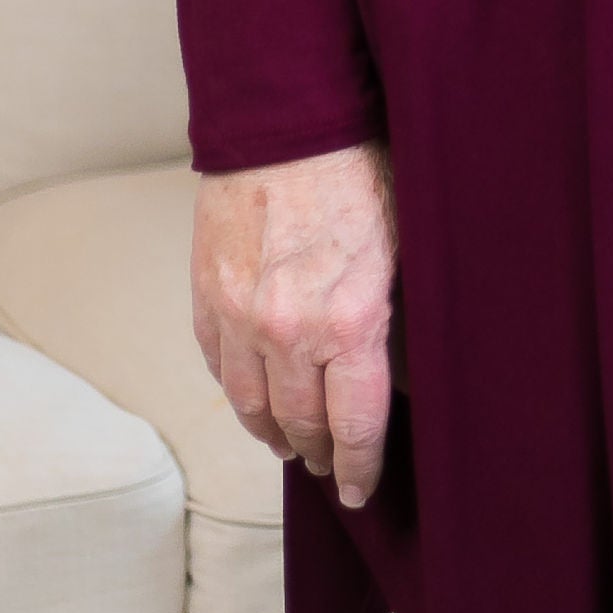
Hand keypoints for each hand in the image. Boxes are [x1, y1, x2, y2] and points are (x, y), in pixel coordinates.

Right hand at [192, 141, 397, 508]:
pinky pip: (218, 367)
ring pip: (252, 406)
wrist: (287, 120)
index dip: (360, 468)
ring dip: (274, 432)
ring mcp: (239, 317)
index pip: (355, 426)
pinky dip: (238, 391)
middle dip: (320, 453)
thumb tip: (403, 376)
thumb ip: (398, 319)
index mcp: (351, 323)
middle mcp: (289, 332)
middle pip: (300, 425)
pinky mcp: (206, 296)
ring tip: (292, 444)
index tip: (362, 491)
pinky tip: (254, 398)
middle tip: (331, 466)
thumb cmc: (361, 171)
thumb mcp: (406, 248)